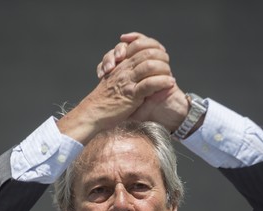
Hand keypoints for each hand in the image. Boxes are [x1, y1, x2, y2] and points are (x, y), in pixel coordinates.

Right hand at [57, 32, 177, 143]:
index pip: (137, 44)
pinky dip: (162, 82)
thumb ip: (123, 71)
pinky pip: (149, 84)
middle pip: (146, 52)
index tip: (160, 51)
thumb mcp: (112, 80)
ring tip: (170, 74)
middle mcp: (123, 69)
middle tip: (168, 62)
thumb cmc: (103, 100)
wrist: (92, 113)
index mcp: (119, 64)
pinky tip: (170, 83)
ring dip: (164, 68)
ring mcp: (127, 81)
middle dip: (161, 55)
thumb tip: (136, 68)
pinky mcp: (131, 94)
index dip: (151, 45)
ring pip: (149, 66)